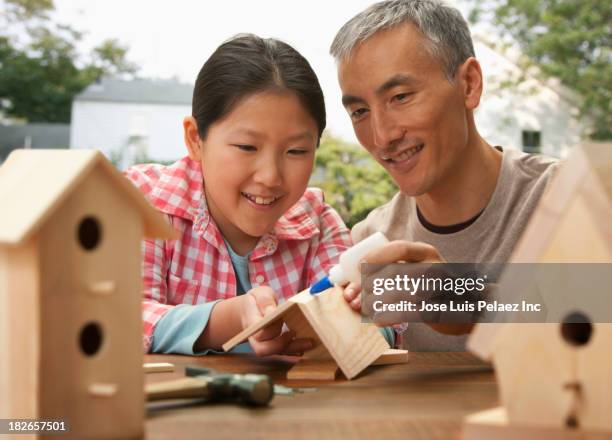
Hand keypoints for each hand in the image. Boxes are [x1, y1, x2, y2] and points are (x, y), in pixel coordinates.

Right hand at [239, 286, 312, 356]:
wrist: (250, 310)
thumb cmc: (256, 300)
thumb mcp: (259, 294)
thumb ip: (265, 301)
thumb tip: (271, 312)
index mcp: (251, 325)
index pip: (260, 334)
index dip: (271, 329)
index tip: (282, 319)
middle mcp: (256, 339)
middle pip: (265, 349)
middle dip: (283, 344)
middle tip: (296, 334)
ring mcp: (265, 344)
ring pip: (277, 352)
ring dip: (294, 349)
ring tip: (309, 342)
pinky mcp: (275, 346)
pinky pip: (285, 351)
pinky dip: (296, 350)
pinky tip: (307, 345)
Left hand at [343, 240, 471, 334]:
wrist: (467, 311)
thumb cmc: (432, 290)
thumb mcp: (417, 271)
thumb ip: (393, 270)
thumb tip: (353, 283)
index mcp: (426, 253)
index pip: (399, 248)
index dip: (376, 256)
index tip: (358, 268)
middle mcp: (435, 266)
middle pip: (396, 272)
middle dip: (369, 284)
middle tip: (352, 296)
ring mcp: (440, 288)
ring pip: (401, 292)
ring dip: (377, 301)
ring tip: (362, 308)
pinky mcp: (441, 309)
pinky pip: (411, 312)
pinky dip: (391, 316)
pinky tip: (378, 320)